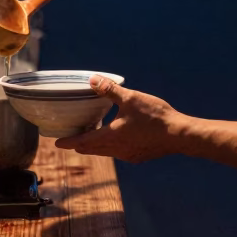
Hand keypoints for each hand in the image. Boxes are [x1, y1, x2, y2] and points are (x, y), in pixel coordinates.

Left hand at [53, 76, 189, 162]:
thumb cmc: (155, 117)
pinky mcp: (139, 156)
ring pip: (105, 152)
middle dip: (79, 144)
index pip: (83, 141)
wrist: (179, 134)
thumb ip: (109, 90)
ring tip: (90, 136)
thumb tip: (92, 79)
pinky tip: (116, 138)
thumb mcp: (130, 98)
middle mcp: (117, 150)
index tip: (57, 143)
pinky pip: (118, 152)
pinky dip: (110, 146)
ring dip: (95, 145)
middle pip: (92, 149)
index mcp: (110, 137)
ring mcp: (128, 155)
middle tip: (69, 139)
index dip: (68, 141)